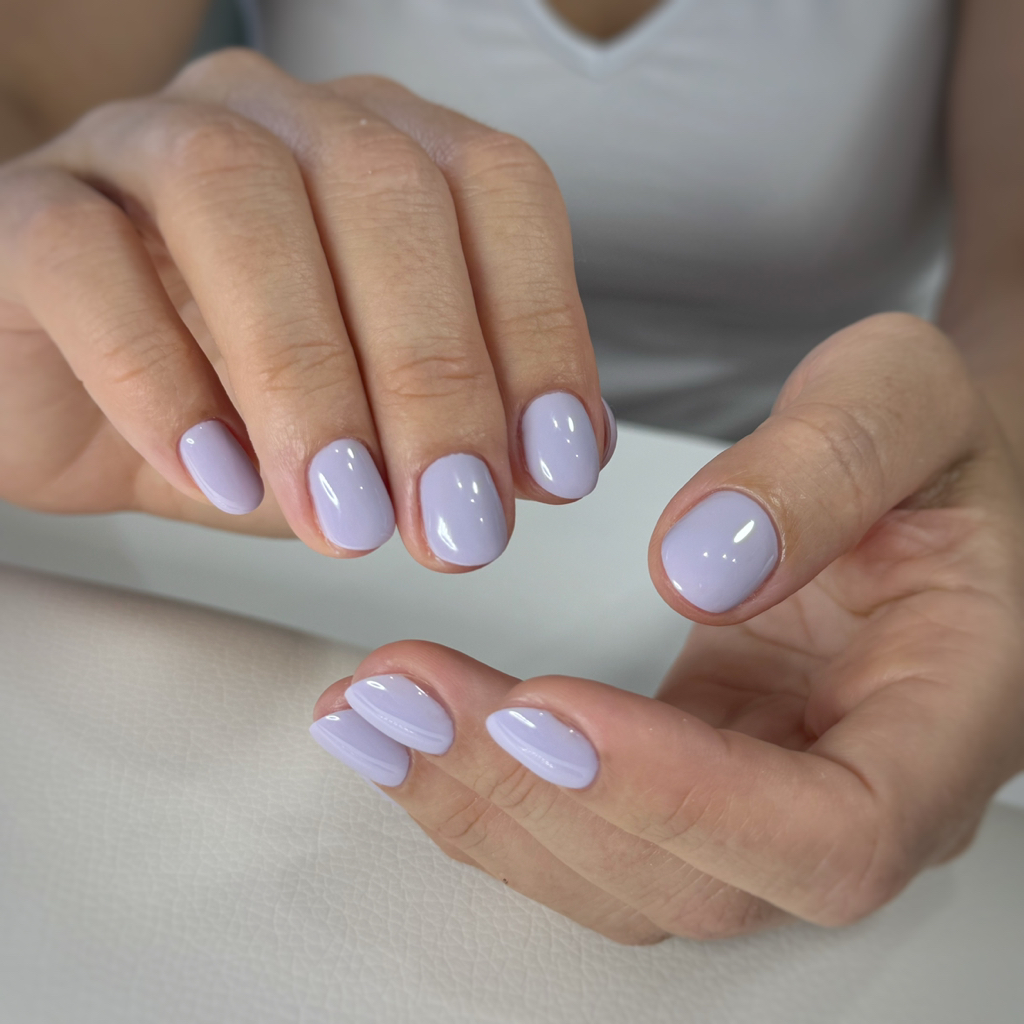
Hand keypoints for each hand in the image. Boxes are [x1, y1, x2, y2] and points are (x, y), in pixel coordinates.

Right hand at [0, 49, 609, 568]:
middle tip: (453, 522)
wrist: (64, 398)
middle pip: (384, 192)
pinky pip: (85, 260)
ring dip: (309, 375)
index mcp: (375, 147)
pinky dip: (162, 379)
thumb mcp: (370, 428)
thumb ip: (461, 429)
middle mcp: (273, 121)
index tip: (556, 464)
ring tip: (344, 515)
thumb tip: (559, 463)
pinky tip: (220, 479)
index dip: (540, 323)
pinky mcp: (31, 211)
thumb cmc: (232, 404)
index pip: (495, 191)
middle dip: (434, 374)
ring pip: (237, 199)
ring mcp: (141, 145)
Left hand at [310, 313, 1023, 942]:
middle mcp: (853, 795)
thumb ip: (831, 465)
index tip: (546, 706)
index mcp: (942, 721)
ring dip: (477, 803)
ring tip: (367, 711)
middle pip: (691, 881)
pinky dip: (479, 784)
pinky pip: (581, 820)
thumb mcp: (906, 402)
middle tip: (399, 697)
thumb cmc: (930, 448)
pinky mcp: (688, 773)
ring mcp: (761, 798)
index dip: (682, 797)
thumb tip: (701, 565)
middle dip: (530, 797)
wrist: (912, 487)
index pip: (830, 833)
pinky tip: (401, 724)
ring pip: (615, 875)